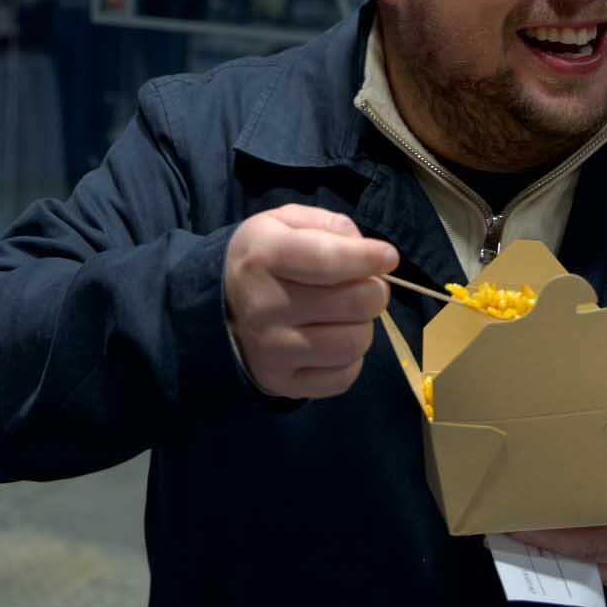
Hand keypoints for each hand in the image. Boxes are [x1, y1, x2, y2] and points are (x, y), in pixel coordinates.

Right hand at [224, 204, 397, 398]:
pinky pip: (344, 377)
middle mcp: (265, 307)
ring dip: (362, 325)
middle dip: (373, 291)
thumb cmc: (264, 258)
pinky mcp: (283, 383)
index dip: (367, 258)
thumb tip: (371, 254)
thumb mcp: (285, 223)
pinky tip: (333, 340)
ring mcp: (273, 351)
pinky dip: (350, 358)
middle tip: (365, 286)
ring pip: (355, 342)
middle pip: (355, 303)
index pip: (327, 260)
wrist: (219, 306)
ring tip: (347, 315)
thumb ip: (330, 227)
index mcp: (264, 257)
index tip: (388, 257)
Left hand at [504, 419, 606, 587]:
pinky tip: (525, 534)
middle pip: (577, 559)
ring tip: (504, 528)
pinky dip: (554, 552)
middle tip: (500, 523)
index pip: (591, 545)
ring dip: (541, 551)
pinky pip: (581, 567)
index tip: (520, 525)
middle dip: (538, 543)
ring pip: (576, 567)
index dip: (554, 538)